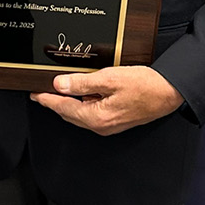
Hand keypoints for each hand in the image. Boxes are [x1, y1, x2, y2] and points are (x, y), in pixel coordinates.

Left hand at [29, 66, 183, 135]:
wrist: (169, 92)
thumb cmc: (145, 85)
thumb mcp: (109, 78)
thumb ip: (82, 82)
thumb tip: (60, 84)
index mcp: (96, 117)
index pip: (63, 108)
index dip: (46, 99)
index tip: (34, 94)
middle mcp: (101, 125)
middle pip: (69, 114)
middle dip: (55, 102)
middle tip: (42, 91)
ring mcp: (109, 125)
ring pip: (80, 113)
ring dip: (69, 102)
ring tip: (60, 88)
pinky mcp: (116, 120)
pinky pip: (92, 112)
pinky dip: (83, 103)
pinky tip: (83, 91)